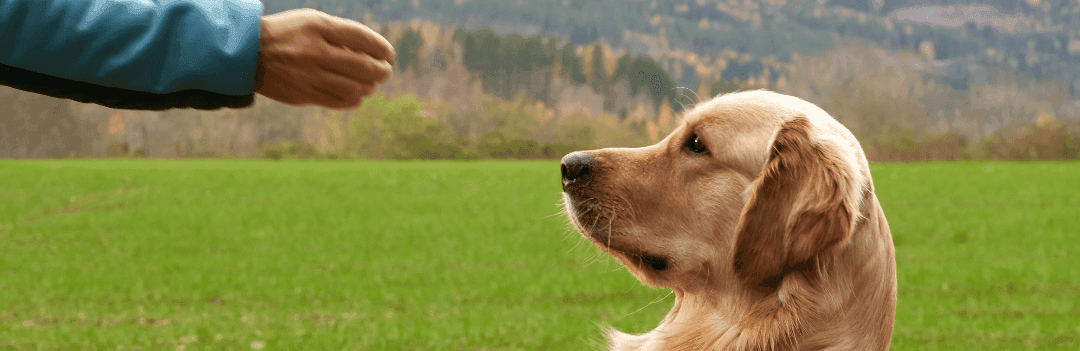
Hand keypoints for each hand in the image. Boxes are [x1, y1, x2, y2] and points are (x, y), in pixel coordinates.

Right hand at [255, 9, 394, 109]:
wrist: (247, 53)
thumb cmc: (288, 35)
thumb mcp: (311, 21)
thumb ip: (341, 34)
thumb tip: (375, 53)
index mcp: (317, 26)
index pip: (361, 38)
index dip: (382, 48)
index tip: (389, 55)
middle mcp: (312, 50)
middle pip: (362, 66)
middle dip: (381, 71)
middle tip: (385, 72)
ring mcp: (307, 75)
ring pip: (353, 88)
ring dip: (369, 88)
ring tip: (370, 85)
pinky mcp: (302, 94)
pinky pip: (338, 102)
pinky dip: (353, 100)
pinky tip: (357, 96)